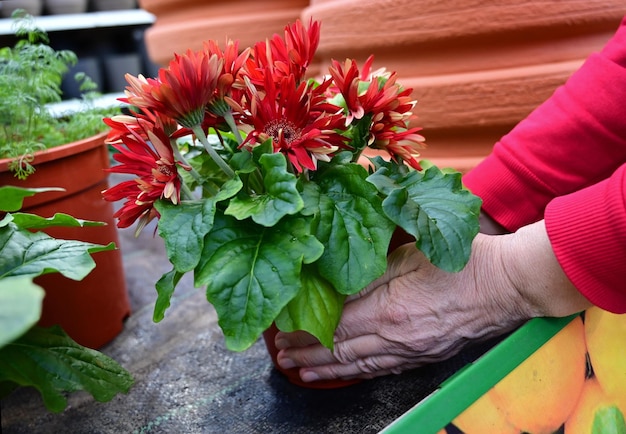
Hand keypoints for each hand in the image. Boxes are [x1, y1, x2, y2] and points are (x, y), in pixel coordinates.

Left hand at [275, 220, 589, 381]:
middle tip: (282, 357)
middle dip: (307, 354)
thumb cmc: (461, 263)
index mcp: (388, 311)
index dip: (304, 333)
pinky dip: (358, 374)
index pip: (333, 327)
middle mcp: (396, 338)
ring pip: (359, 366)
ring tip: (302, 373)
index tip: (281, 335)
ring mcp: (412, 352)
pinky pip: (384, 370)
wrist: (508, 285)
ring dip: (327, 370)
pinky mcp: (425, 357)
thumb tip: (337, 286)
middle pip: (341, 351)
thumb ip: (370, 273)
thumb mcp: (409, 256)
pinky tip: (345, 374)